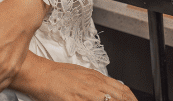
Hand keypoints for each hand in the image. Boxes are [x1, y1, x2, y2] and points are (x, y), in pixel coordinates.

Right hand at [15, 56, 136, 100]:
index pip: (123, 90)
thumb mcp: (82, 74)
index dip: (132, 98)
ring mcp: (85, 95)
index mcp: (96, 77)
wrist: (40, 74)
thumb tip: (110, 90)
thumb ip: (97, 82)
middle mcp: (94, 86)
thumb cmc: (57, 74)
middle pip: (119, 98)